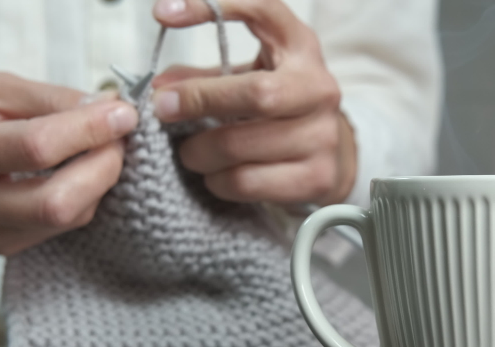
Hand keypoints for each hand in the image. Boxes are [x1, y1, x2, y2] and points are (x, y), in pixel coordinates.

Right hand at [0, 73, 137, 253]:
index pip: (37, 148)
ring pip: (66, 219)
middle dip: (104, 167)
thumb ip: (50, 99)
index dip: (90, 130)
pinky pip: (60, 228)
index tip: (123, 114)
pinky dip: (82, 198)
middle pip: (57, 203)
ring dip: (98, 183)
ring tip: (98, 149)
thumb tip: (108, 109)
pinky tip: (76, 173)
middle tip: (118, 138)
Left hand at [152, 0, 356, 205]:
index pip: (261, 10)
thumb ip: (207, 77)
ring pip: (240, 147)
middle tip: (164, 111)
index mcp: (301, 48)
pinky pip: (247, 182)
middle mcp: (319, 89)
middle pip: (255, 93)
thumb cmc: (283, 108)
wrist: (335, 156)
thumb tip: (159, 90)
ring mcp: (322, 136)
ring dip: (199, 153)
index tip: (162, 13)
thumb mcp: (252, 76)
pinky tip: (216, 176)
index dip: (211, 7)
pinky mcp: (316, 178)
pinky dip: (218, 181)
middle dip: (198, 101)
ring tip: (191, 154)